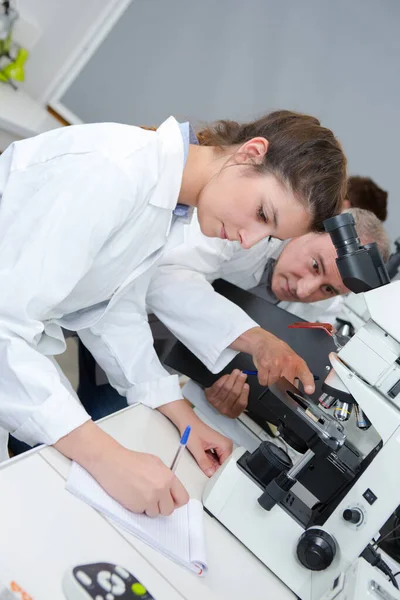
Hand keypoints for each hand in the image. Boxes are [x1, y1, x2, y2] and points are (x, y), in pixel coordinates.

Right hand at [54, 421, 188, 515]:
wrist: (112, 463)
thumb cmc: (130, 461)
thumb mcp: (155, 463)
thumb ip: (166, 477)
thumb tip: (171, 488)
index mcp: (168, 477)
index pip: (183, 498)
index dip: (176, 501)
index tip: (171, 500)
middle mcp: (161, 489)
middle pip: (169, 509)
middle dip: (161, 506)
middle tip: (153, 498)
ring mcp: (149, 499)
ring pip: (155, 513)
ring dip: (149, 507)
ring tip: (140, 493)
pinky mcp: (137, 506)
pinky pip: (142, 513)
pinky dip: (138, 507)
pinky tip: (132, 495)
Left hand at [158, 400, 232, 476]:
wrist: (187, 423)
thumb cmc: (192, 430)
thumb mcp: (197, 449)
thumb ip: (204, 463)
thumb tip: (210, 473)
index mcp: (225, 444)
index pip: (226, 464)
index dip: (218, 471)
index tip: (211, 475)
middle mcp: (225, 445)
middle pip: (223, 464)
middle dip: (214, 468)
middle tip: (204, 467)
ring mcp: (221, 446)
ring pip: (218, 463)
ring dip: (210, 465)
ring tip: (202, 458)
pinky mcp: (216, 448)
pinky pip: (214, 459)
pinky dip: (208, 462)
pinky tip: (202, 458)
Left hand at [205, 370, 248, 417]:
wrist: (213, 402)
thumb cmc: (228, 401)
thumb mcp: (236, 403)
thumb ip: (242, 395)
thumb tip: (245, 382)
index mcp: (234, 413)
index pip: (241, 403)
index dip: (244, 393)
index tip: (246, 384)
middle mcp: (224, 409)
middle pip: (234, 393)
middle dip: (239, 382)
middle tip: (243, 374)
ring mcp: (216, 403)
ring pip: (226, 388)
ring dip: (233, 378)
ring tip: (236, 372)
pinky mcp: (209, 396)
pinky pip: (218, 385)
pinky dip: (224, 379)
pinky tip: (228, 376)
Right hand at [232, 327, 314, 393]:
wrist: (264, 341)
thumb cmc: (280, 352)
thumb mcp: (292, 360)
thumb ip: (295, 375)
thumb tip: (295, 392)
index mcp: (297, 363)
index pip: (305, 374)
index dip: (308, 383)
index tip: (309, 391)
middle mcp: (288, 363)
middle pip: (287, 386)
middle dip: (283, 391)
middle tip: (281, 386)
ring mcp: (275, 364)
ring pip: (273, 385)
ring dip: (272, 383)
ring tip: (272, 373)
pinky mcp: (263, 365)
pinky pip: (263, 382)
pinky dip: (263, 380)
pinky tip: (265, 371)